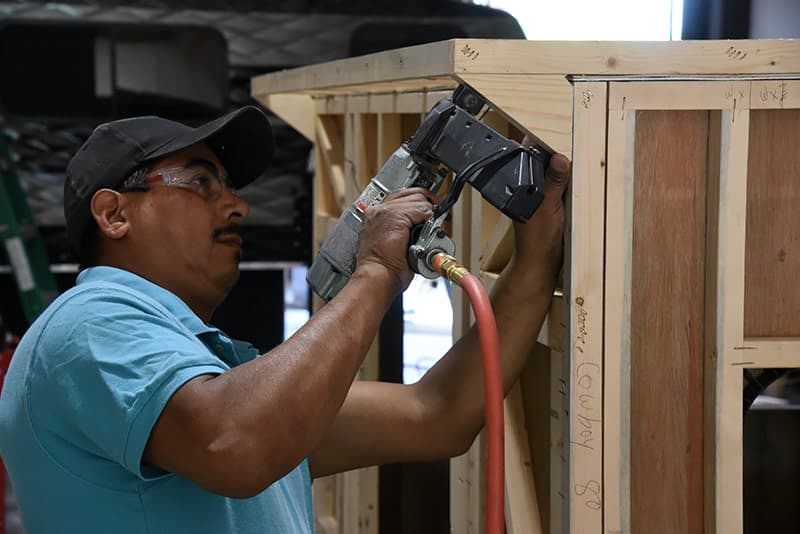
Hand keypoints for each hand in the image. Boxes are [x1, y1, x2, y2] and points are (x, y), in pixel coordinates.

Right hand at [356, 188, 434, 293]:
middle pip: (408, 193)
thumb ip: (401, 232)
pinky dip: (428, 216)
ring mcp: (385, 212)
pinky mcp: (395, 217)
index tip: (427, 208)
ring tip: (430, 225)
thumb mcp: (389, 244)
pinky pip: (420, 209)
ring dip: (427, 211)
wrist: (376, 277)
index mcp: (374, 217)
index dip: (416, 201)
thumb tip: (419, 229)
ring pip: (416, 199)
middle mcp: (377, 211)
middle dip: (425, 201)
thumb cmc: (382, 269)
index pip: (399, 197)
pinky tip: (427, 227)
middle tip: (436, 211)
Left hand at [512, 149, 570, 277]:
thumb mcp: (549, 206)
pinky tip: (578, 182)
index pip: (532, 153)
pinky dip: (570, 184)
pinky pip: (562, 187)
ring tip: (579, 163)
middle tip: (576, 147)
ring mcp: (542, 194)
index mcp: (524, 183)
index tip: (562, 134)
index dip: (546, 142)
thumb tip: (560, 158)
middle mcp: (531, 186)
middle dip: (560, 155)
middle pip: (546, 160)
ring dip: (566, 170)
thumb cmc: (538, 238)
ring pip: (555, 173)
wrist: (541, 262)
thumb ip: (554, 182)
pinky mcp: (552, 204)